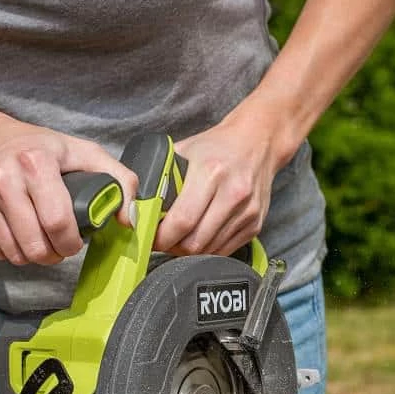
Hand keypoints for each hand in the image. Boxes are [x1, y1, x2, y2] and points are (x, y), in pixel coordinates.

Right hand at [0, 120, 137, 264]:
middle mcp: (0, 178)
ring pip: (14, 255)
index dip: (72, 242)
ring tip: (40, 237)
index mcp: (34, 161)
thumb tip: (130, 220)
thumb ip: (120, 180)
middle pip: (35, 246)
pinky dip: (9, 250)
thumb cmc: (40, 148)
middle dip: (54, 254)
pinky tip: (16, 231)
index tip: (75, 241)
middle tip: (59, 245)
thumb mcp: (84, 152)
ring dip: (32, 254)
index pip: (58, 222)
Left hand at [153, 116, 283, 257]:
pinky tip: (198, 237)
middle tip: (162, 241)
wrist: (258, 142)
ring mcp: (247, 212)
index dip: (161, 237)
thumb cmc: (216, 147)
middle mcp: (233, 194)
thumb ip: (161, 178)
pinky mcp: (255, 224)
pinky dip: (207, 250)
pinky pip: (224, 250)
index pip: (182, 220)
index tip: (150, 237)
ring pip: (209, 250)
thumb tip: (136, 207)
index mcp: (211, 173)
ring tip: (179, 238)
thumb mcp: (183, 152)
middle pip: (195, 242)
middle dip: (172, 247)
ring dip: (189, 251)